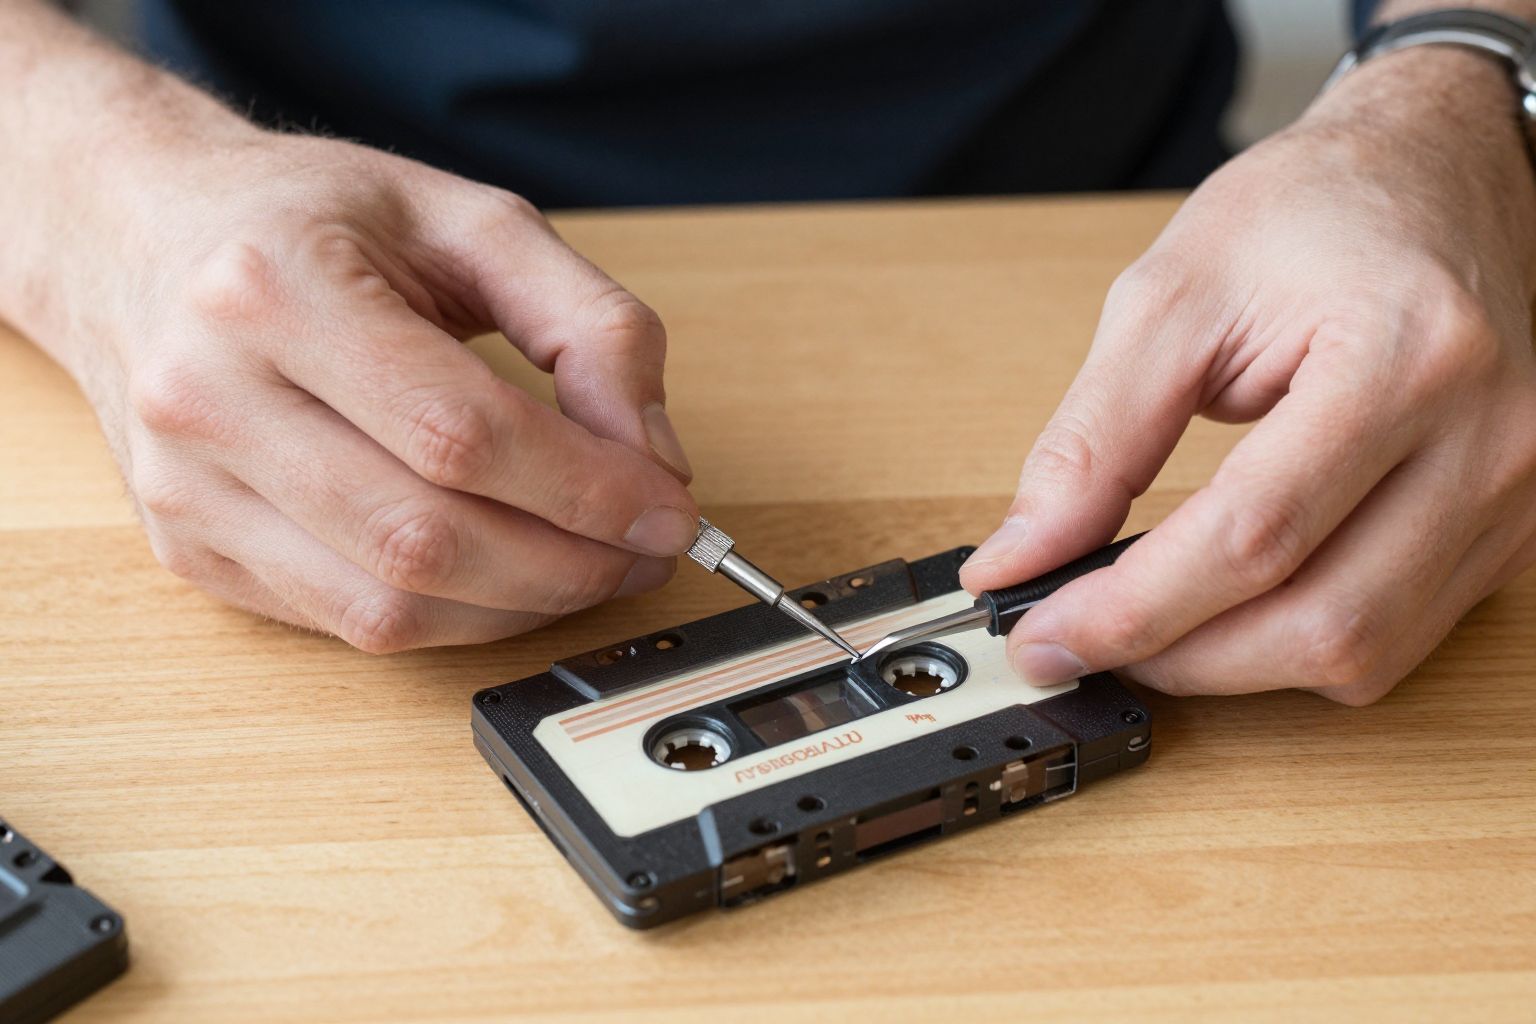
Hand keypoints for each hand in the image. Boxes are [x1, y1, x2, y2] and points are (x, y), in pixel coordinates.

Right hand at [52, 131, 699, 650]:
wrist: (136, 233)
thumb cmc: (309, 219)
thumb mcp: (469, 220)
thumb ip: (588, 322)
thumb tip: (654, 455)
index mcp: (275, 286)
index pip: (461, 432)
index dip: (588, 490)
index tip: (669, 510)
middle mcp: (208, 395)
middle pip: (425, 537)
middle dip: (569, 565)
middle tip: (644, 552)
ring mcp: (186, 487)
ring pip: (387, 604)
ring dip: (521, 609)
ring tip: (591, 569)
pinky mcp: (188, 548)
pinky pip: (346, 624)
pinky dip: (454, 619)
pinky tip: (507, 578)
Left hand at [960, 47, 1535, 703]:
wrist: (1439, 170)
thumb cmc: (1315, 211)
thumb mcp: (1173, 296)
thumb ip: (1094, 436)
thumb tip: (1022, 556)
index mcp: (1405, 356)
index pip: (1254, 537)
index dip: (1132, 609)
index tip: (1042, 636)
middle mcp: (1487, 440)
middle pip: (1320, 624)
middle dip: (1177, 657)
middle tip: (1077, 640)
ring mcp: (1515, 495)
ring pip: (1362, 655)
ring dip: (1231, 665)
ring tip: (1141, 622)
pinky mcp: (1510, 531)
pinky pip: (1396, 637)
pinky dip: (1292, 643)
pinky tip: (1225, 605)